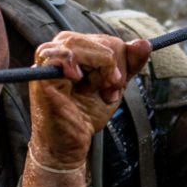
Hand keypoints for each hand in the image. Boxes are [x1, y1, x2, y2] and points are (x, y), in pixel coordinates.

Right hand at [27, 32, 151, 167]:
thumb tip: (144, 44)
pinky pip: (63, 55)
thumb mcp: (113, 87)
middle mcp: (59, 51)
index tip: (115, 87)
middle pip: (98, 41)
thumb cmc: (85, 115)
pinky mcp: (41, 76)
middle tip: (108, 92)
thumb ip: (128, 65)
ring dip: (99, 71)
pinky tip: (76, 82)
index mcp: (75, 50)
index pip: (108, 41)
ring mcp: (47, 62)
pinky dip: (76, 67)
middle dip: (112, 68)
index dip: (119, 64)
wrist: (69, 145)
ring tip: (96, 91)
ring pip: (80, 44)